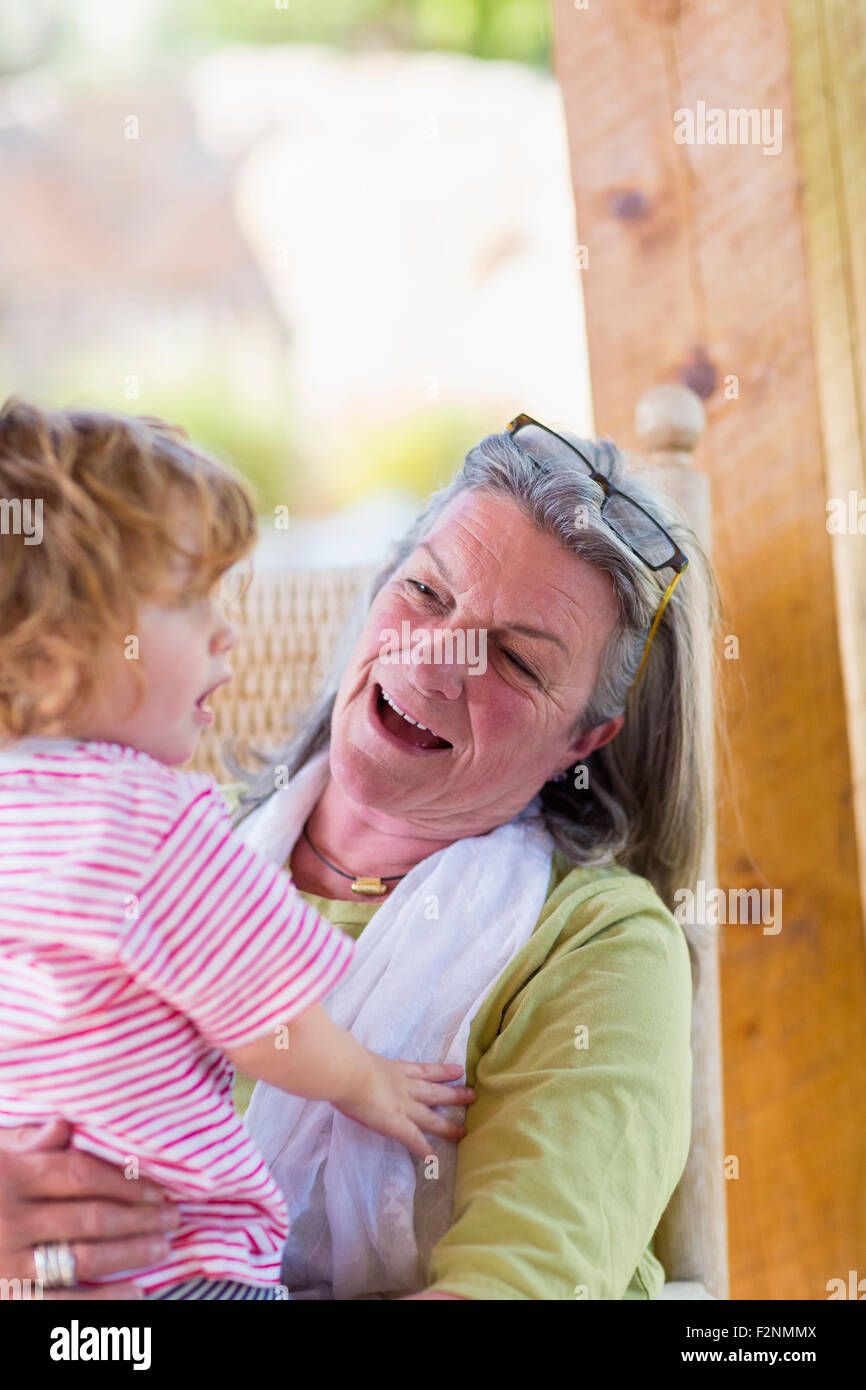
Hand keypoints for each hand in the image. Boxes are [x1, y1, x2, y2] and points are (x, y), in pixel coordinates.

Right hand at [0, 1119, 180, 1299]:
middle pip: (90, 1218)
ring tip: (163, 1246)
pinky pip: (59, 1304)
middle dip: (139, 1218)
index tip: (160, 1186)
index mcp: (11, 1175)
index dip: (125, 1181)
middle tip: (175, 1217)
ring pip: (81, 1259)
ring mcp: (6, 1262)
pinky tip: (135, 1293)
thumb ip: (26, 1142)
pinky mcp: (3, 1296)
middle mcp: (10, 1218)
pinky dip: (101, 1300)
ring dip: (130, 1254)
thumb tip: (65, 1125)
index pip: (81, 1175)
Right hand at [334, 1058, 474, 1159]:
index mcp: (395, 1069)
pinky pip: (413, 1139)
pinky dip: (423, 1150)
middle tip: (472, 1095)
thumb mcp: (361, 1056)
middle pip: (435, 1091)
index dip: (441, 1071)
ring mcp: (402, 1106)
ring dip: (447, 1125)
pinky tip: (433, 1160)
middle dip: (454, 1094)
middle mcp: (404, 1087)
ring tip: (463, 1131)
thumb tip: (353, 1058)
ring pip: (430, 1117)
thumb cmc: (348, 1060)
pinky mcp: (396, 1124)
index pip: (423, 1070)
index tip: (458, 1070)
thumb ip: (362, 1059)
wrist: (349, 1072)